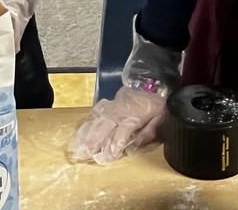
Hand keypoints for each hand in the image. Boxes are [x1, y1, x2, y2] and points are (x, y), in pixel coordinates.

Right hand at [70, 22, 180, 163]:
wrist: (153, 79)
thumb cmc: (157, 103)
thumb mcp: (159, 120)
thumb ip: (146, 134)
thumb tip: (132, 147)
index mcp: (132, 119)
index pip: (119, 137)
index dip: (111, 149)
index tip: (104, 158)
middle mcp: (119, 114)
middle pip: (103, 129)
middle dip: (93, 142)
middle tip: (84, 153)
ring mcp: (113, 106)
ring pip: (98, 120)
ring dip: (88, 132)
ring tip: (79, 143)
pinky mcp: (111, 102)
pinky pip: (98, 111)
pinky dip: (90, 120)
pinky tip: (85, 127)